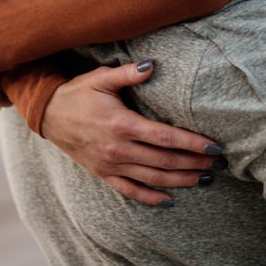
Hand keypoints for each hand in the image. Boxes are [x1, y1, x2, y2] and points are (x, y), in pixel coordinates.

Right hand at [37, 63, 217, 203]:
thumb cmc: (77, 94)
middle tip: (218, 163)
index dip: (192, 144)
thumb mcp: (100, 78)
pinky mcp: (103, 174)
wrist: (47, 115)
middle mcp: (118, 149)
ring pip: (153, 178)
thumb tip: (153, 65)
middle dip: (194, 163)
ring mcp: (110, 165)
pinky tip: (169, 200)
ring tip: (204, 179)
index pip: (166, 138)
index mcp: (121, 124)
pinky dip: (150, 197)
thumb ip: (128, 73)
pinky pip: (130, 191)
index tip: (214, 146)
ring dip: (181, 181)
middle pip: (165, 161)